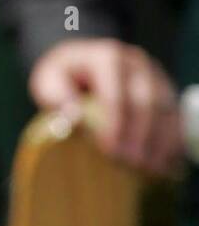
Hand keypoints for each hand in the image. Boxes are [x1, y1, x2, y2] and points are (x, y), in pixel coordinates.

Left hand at [28, 37, 182, 175]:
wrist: (82, 63)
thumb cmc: (64, 77)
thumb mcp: (49, 81)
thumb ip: (57, 97)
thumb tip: (73, 118)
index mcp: (107, 57)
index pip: (115, 93)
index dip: (115, 124)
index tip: (110, 151)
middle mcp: (136, 63)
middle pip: (145, 101)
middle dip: (140, 136)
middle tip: (131, 164)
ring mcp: (155, 76)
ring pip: (166, 110)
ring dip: (160, 142)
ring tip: (149, 168)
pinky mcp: (166, 91)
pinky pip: (176, 117)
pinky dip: (172, 141)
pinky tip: (163, 162)